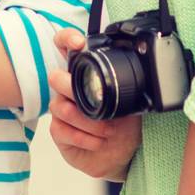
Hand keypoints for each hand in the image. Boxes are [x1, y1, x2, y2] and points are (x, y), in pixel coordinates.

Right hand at [46, 27, 140, 179]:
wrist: (123, 154)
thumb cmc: (124, 125)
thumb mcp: (131, 102)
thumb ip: (128, 85)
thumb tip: (138, 72)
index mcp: (84, 76)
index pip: (65, 47)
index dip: (66, 39)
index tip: (78, 43)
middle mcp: (69, 90)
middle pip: (56, 77)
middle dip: (74, 90)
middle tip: (96, 103)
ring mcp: (61, 110)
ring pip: (61, 107)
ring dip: (88, 122)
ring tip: (108, 130)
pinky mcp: (59, 132)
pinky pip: (61, 129)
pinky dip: (84, 137)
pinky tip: (98, 142)